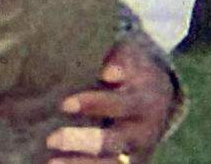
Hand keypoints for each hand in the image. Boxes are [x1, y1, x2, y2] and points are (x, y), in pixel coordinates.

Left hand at [46, 42, 174, 162]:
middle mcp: (143, 131)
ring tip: (52, 163)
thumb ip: (119, 60)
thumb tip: (108, 72)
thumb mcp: (130, 57)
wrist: (158, 92)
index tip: (65, 104)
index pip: (121, 106)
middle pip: (116, 142)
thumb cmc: (132, 68)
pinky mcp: (129, 163)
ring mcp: (137, 152)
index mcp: (144, 102)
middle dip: (84, 142)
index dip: (95, 105)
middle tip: (51, 139)